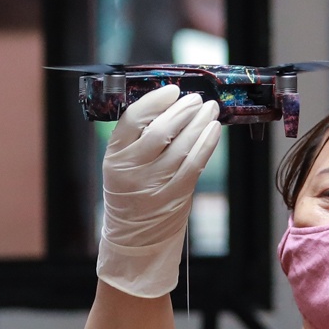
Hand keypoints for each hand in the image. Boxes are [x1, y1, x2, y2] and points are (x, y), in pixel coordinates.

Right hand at [97, 85, 223, 298]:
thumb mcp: (122, 165)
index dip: (155, 101)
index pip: (132, 119)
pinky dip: (207, 143)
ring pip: (182, 145)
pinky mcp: (174, 196)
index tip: (172, 90)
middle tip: (197, 99)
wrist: (134, 239)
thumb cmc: (130, 194)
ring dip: (199, 123)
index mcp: (114, 157)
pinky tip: (214, 130)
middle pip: (160, 130)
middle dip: (183, 110)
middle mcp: (131, 170)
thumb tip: (170, 105)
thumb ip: (138, 139)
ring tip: (210, 109)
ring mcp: (153, 184)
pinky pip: (195, 163)